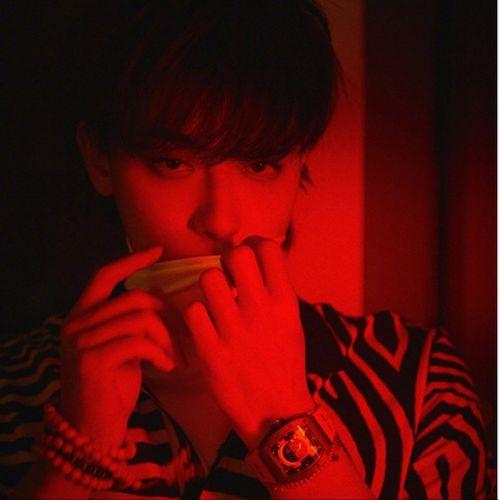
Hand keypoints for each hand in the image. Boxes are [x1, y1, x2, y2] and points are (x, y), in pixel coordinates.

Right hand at [59, 247, 176, 446]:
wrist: (92, 430)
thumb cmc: (113, 387)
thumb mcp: (123, 347)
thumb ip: (134, 321)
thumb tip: (167, 299)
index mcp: (82, 315)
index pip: (104, 275)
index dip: (131, 261)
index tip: (157, 251)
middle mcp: (76, 323)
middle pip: (137, 297)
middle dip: (170, 315)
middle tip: (187, 338)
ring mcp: (82, 341)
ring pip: (143, 318)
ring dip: (170, 337)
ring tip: (179, 358)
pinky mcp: (93, 360)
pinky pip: (140, 341)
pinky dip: (162, 352)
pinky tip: (168, 367)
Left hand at [182, 237, 313, 448]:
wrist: (276, 412)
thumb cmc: (284, 364)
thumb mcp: (291, 323)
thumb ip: (274, 292)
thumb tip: (253, 262)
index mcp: (285, 302)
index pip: (268, 248)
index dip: (253, 245)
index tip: (248, 257)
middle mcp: (261, 310)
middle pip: (236, 255)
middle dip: (228, 259)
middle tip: (227, 275)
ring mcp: (235, 331)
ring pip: (208, 279)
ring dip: (208, 287)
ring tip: (213, 302)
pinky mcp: (211, 351)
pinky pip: (192, 311)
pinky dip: (195, 315)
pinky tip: (203, 325)